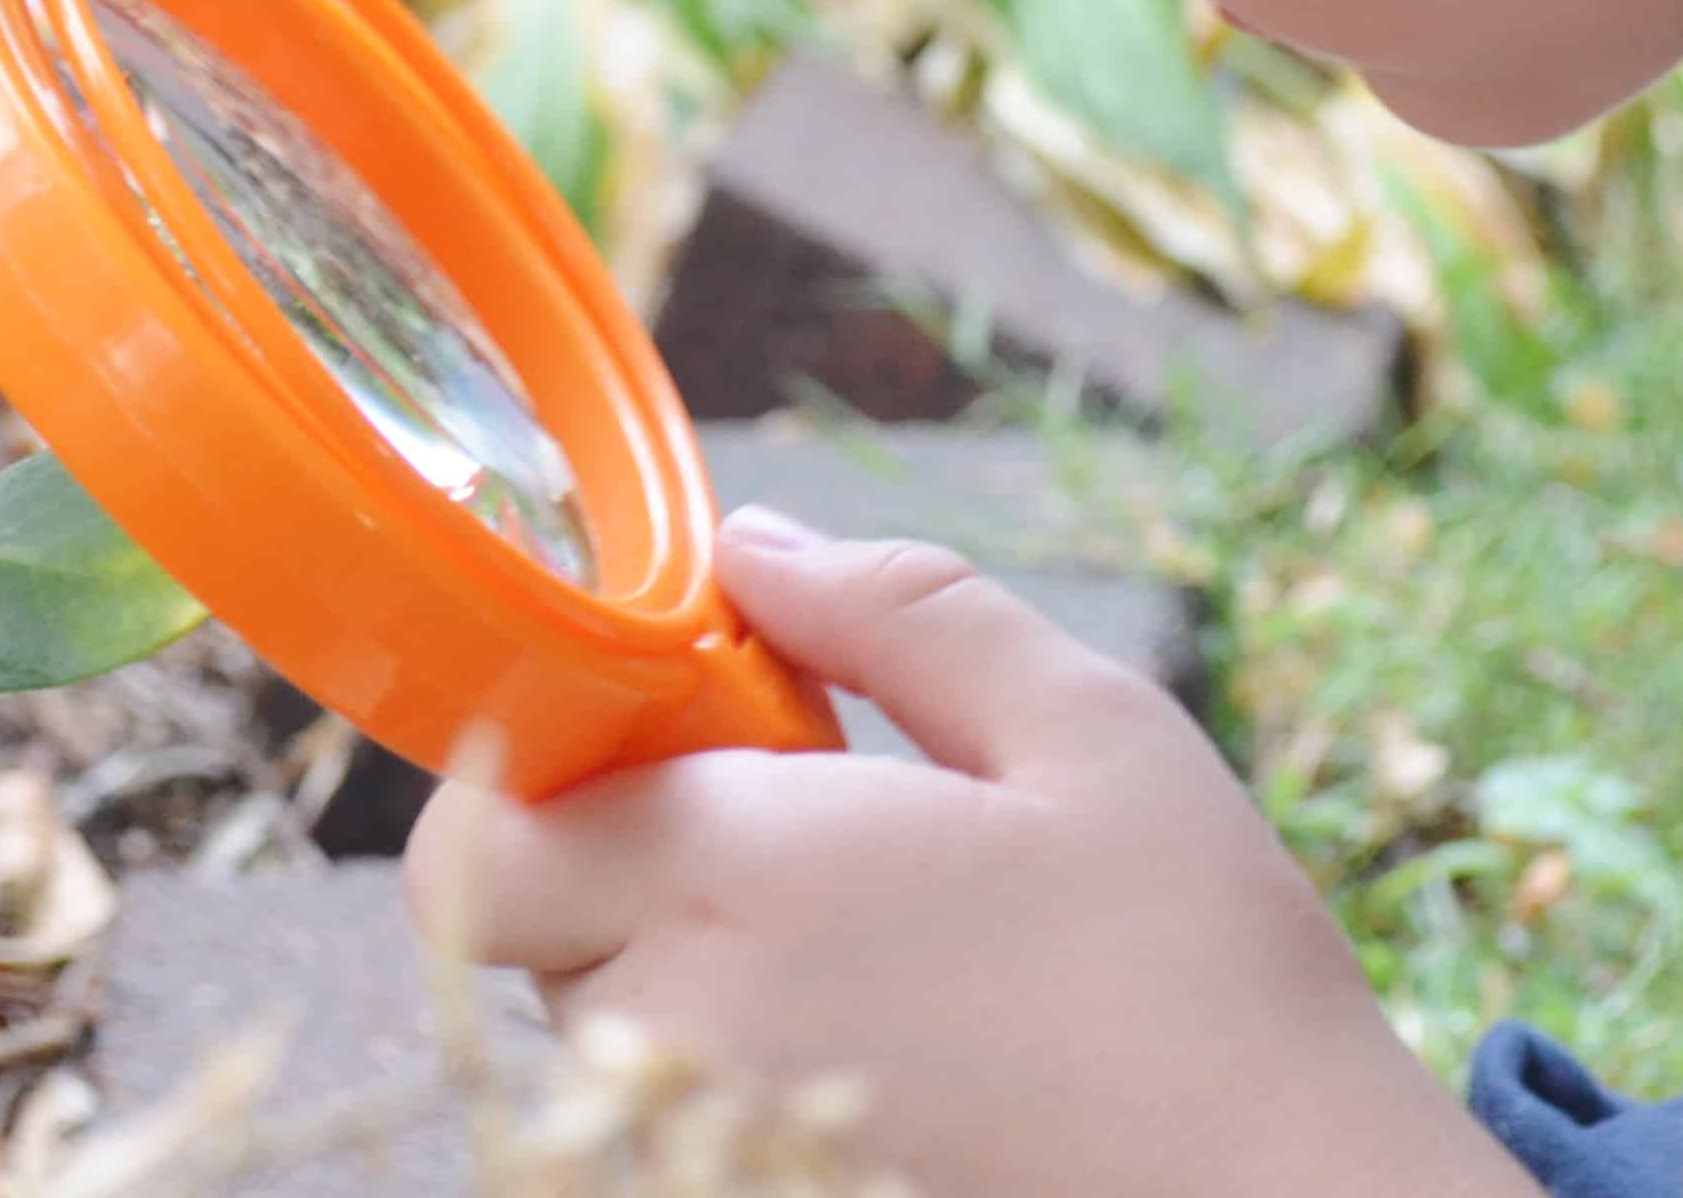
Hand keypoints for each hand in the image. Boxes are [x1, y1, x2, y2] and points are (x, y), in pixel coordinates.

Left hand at [401, 511, 1515, 1197]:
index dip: (542, 772)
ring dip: (687, 958)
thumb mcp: (1086, 727)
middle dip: (628, 857)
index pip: (479, 841)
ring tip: (879, 938)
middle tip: (806, 827)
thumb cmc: (1203, 970)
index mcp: (732, 878)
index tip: (670, 729)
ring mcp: (709, 1146)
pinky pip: (683, 1113)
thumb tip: (748, 544)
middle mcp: (681, 1027)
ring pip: (605, 1024)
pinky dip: (744, 1057)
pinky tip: (898, 1032)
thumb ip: (897, 612)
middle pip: (539, 926)